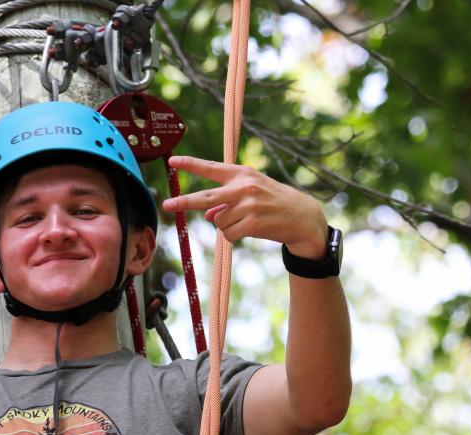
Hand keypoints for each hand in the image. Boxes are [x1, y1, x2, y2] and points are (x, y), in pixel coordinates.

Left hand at [162, 156, 327, 258]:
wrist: (303, 217)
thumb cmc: (273, 203)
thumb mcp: (251, 194)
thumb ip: (227, 201)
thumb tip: (207, 215)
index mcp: (242, 174)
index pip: (212, 168)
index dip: (191, 164)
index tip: (172, 161)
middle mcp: (244, 187)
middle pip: (205, 197)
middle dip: (184, 202)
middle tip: (166, 205)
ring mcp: (248, 205)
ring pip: (219, 222)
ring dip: (227, 226)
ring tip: (247, 222)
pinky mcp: (253, 222)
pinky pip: (229, 234)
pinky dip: (234, 236)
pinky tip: (251, 230)